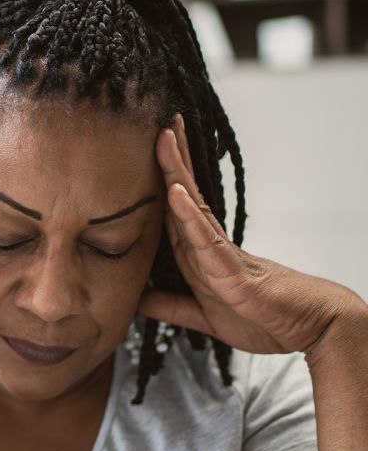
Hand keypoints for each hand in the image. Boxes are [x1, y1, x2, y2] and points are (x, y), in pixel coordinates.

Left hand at [138, 114, 361, 355]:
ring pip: (193, 206)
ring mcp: (222, 254)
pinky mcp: (233, 270)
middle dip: (171, 160)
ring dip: (176, 172)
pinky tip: (175, 192)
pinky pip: (206, 239)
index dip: (162, 181)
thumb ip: (172, 307)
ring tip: (165, 137)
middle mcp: (211, 246)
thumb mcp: (205, 317)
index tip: (153, 150)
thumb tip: (137, 300)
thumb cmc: (266, 317)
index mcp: (202, 255)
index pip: (175, 211)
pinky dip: (189, 215)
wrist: (313, 329)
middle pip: (184, 195)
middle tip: (161, 122)